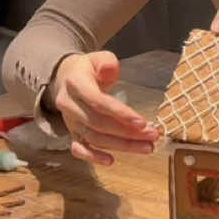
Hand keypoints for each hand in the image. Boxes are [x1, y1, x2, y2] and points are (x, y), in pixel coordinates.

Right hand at [48, 52, 160, 166]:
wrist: (66, 79)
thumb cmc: (89, 69)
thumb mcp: (98, 58)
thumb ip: (106, 62)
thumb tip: (110, 70)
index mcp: (75, 84)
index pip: (98, 101)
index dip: (120, 113)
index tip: (142, 122)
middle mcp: (69, 105)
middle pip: (98, 123)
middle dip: (127, 132)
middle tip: (152, 135)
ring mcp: (70, 121)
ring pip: (94, 138)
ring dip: (121, 145)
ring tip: (146, 147)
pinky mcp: (73, 133)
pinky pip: (80, 148)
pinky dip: (93, 157)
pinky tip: (111, 161)